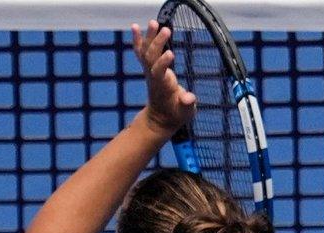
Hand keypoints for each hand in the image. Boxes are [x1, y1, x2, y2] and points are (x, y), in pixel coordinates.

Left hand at [132, 21, 194, 136]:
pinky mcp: (149, 68)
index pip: (159, 72)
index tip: (170, 53)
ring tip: (153, 22)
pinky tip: (134, 26)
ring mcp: (150, 71)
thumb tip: (189, 98)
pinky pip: (141, 52)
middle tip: (165, 29)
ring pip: (146, 52)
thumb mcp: (185, 113)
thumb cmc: (175, 115)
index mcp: (163, 87)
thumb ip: (187, 105)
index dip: (163, 63)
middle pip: (151, 58)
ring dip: (149, 37)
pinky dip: (137, 40)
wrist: (159, 120)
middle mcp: (154, 77)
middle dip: (157, 43)